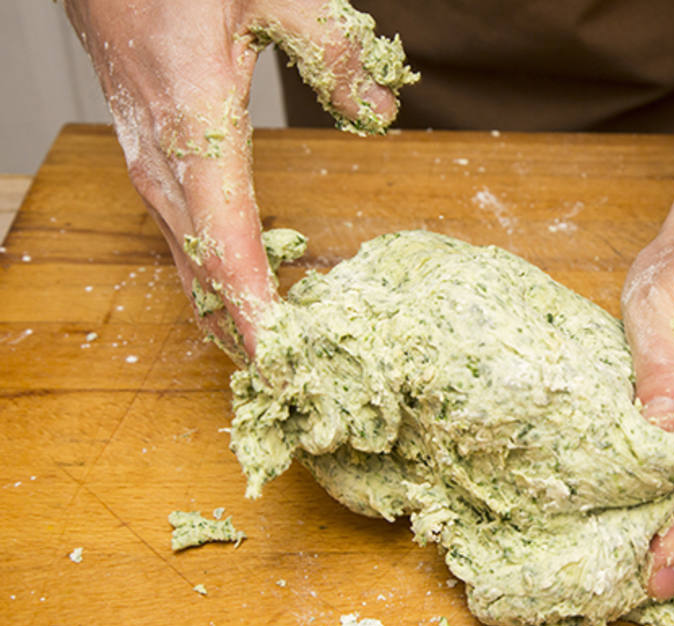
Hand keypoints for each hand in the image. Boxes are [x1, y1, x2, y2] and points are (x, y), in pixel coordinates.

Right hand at [65, 0, 399, 360]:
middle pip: (206, 275)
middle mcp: (165, 167)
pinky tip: (245, 297)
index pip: (227, 247)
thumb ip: (335, 55)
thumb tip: (382, 114)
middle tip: (299, 380)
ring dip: (229, 315)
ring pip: (188, 267)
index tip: (283, 366)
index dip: (254, 315)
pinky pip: (182, 243)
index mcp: (196, 131)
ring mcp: (150, 170)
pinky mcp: (150, 166)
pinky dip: (215, 281)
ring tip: (278, 358)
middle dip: (248, 335)